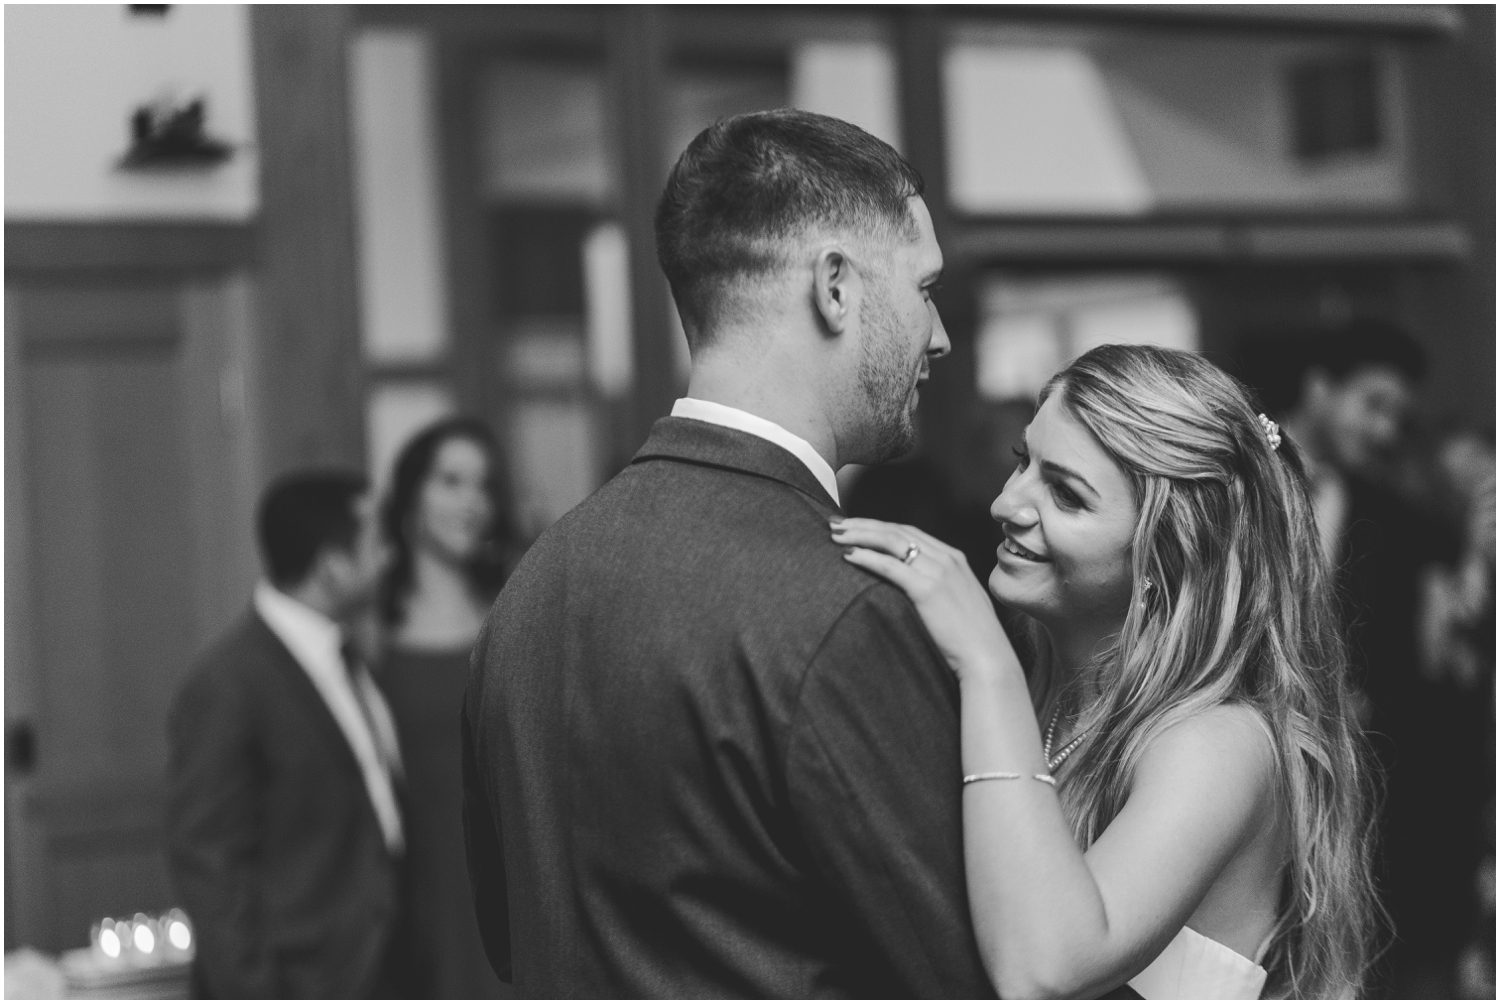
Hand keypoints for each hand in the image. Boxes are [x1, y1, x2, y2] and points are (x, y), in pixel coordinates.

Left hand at [831, 518, 1020, 682]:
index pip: (908, 531)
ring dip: (860, 535)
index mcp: (953, 558)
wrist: (987, 658)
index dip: (879, 526)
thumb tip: (907, 586)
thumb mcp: (956, 601)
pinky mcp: (929, 590)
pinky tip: (849, 556)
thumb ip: (935, 586)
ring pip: (891, 542)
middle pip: (896, 531)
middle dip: (863, 525)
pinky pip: (891, 566)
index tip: (854, 526)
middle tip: (835, 524)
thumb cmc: (969, 638)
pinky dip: (867, 557)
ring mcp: (939, 571)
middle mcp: (947, 558)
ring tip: (835, 536)